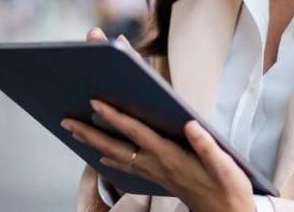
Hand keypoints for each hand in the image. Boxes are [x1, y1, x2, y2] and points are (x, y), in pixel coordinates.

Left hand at [62, 99, 252, 211]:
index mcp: (171, 156)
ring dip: (94, 144)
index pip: (137, 133)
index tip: (96, 103)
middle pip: (116, 147)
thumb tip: (190, 125)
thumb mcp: (225, 167)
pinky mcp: (158, 178)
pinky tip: (102, 157)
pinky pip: (127, 167)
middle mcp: (157, 165)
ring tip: (75, 133)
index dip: (116, 118)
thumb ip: (206, 146)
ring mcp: (155, 173)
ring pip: (117, 157)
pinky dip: (110, 159)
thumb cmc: (227, 190)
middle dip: (90, 133)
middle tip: (66, 121)